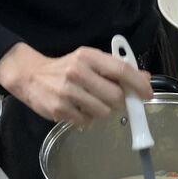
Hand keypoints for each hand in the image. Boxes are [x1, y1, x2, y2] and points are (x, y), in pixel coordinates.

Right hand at [0, 42, 152, 125]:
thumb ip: (116, 69)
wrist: (30, 75)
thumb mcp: (90, 61)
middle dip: (119, 102)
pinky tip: (78, 108)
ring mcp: (68, 92)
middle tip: (112, 99)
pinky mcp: (59, 109)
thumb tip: (145, 78)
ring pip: (103, 112)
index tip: (147, 94)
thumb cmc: (65, 68)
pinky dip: (87, 118)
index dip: (138, 84)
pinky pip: (87, 121)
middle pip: (115, 96)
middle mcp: (78, 72)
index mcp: (88, 56)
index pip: (121, 70)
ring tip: (90, 102)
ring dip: (102, 111)